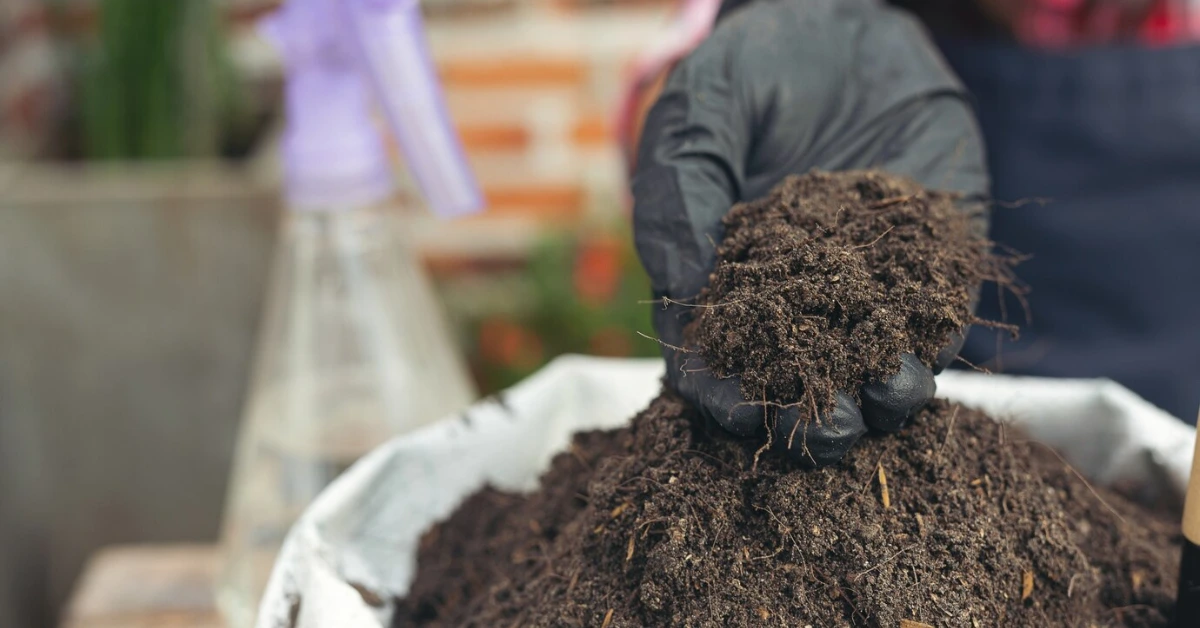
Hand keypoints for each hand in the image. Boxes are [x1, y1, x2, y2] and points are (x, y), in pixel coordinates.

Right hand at [632, 0, 986, 465]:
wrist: (838, 26)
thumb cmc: (747, 76)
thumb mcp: (694, 125)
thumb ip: (677, 204)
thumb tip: (682, 303)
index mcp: (726, 287)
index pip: (719, 365)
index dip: (723, 397)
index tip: (738, 412)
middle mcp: (799, 302)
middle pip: (802, 386)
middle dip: (813, 420)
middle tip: (825, 431)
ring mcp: (870, 288)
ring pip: (876, 368)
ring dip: (883, 397)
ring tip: (884, 396)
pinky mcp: (934, 261)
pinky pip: (941, 315)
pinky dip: (936, 341)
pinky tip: (925, 350)